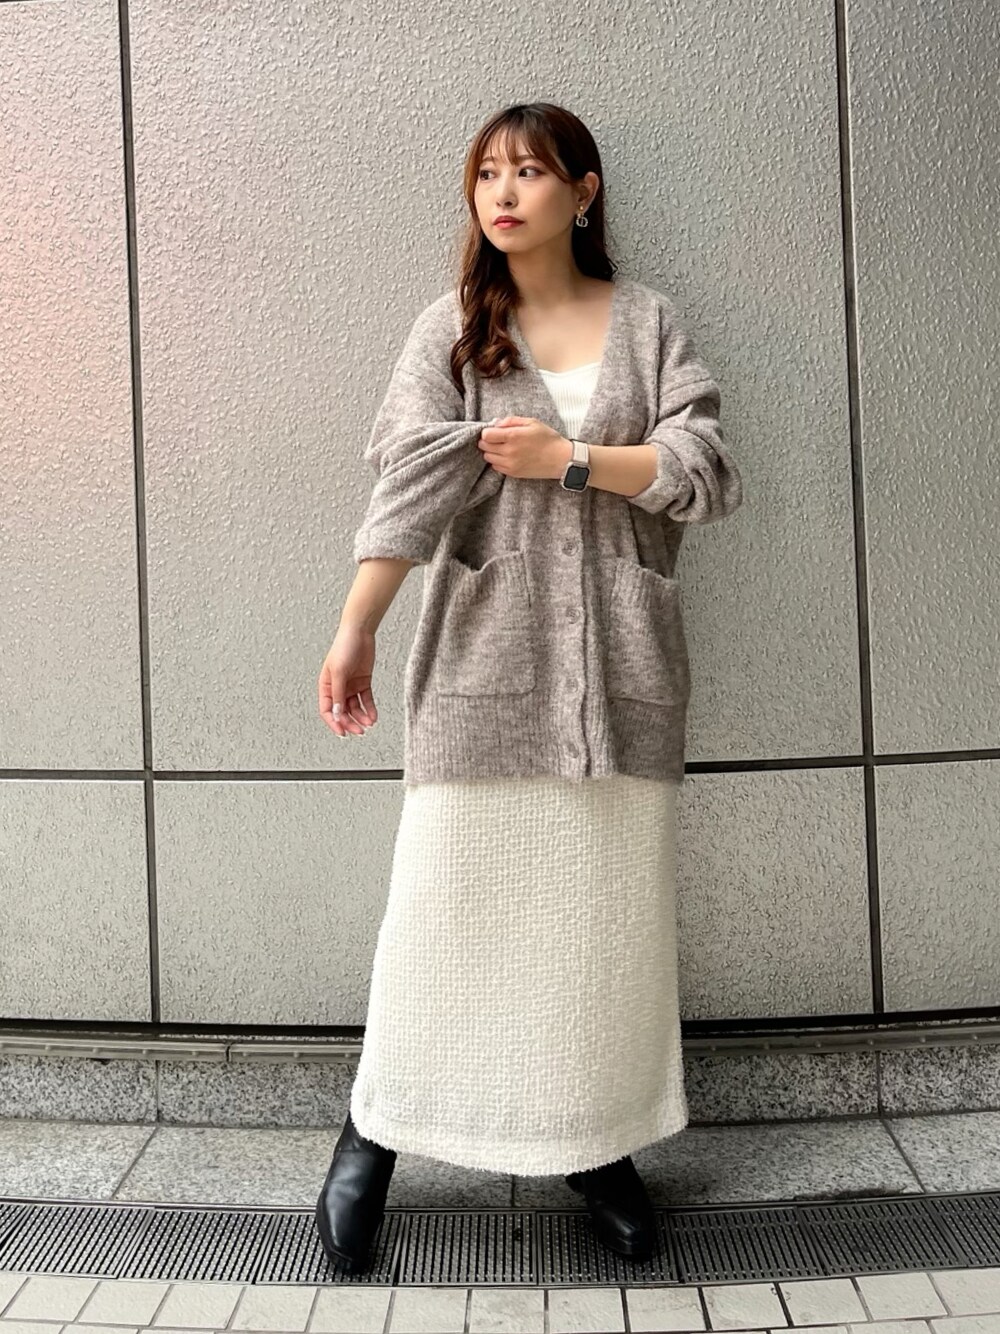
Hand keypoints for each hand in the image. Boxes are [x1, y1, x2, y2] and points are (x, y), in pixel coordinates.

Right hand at [318, 623, 377, 737]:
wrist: (360, 632)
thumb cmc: (344, 646)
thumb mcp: (339, 672)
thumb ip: (338, 693)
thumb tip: (336, 713)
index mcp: (326, 685)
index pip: (327, 710)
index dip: (334, 722)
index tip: (343, 733)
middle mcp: (338, 688)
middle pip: (342, 712)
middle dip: (350, 723)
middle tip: (359, 731)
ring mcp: (351, 686)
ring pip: (355, 708)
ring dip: (362, 717)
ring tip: (369, 723)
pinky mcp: (363, 682)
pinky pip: (366, 700)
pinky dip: (370, 709)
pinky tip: (374, 716)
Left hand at [478, 416, 570, 480]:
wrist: (561, 459)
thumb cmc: (548, 439)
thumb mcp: (532, 422)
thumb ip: (511, 421)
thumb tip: (495, 424)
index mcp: (513, 436)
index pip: (486, 435)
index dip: (488, 431)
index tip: (494, 430)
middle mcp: (509, 451)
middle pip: (484, 446)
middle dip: (488, 441)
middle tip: (498, 438)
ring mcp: (510, 464)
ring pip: (488, 457)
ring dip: (492, 451)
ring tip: (503, 447)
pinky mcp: (513, 473)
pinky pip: (496, 467)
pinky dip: (498, 461)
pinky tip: (508, 456)